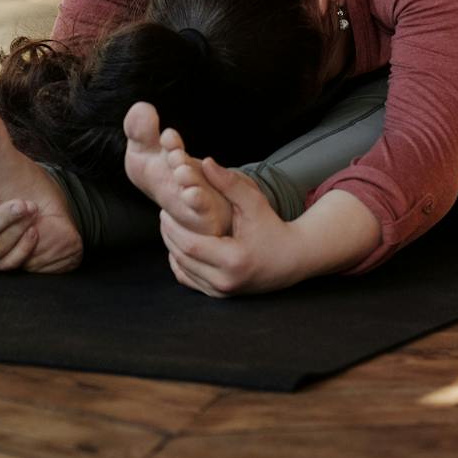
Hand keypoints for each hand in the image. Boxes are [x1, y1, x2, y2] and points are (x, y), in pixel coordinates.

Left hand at [159, 157, 309, 296]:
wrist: (293, 258)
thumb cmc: (274, 227)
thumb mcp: (254, 203)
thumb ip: (229, 183)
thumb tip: (206, 162)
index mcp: (233, 259)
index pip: (190, 245)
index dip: (173, 227)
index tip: (165, 209)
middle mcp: (226, 281)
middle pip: (182, 258)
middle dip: (169, 235)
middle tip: (164, 215)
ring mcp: (223, 292)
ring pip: (183, 270)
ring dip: (172, 248)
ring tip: (170, 226)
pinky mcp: (221, 295)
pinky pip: (190, 280)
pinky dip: (181, 263)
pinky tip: (180, 244)